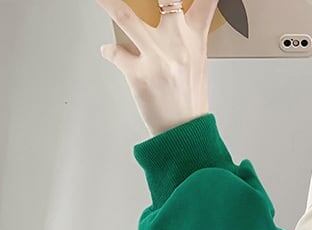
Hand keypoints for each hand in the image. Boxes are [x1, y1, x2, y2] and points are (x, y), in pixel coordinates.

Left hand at [96, 0, 219, 136]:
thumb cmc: (189, 102)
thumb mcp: (197, 65)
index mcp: (196, 41)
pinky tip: (108, 51)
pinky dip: (109, 51)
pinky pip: (115, 52)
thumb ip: (187, 38)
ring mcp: (158, 58)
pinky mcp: (139, 74)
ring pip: (125, 16)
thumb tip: (172, 20)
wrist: (185, 134)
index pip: (204, 2)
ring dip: (107, 2)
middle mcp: (178, 45)